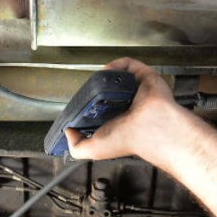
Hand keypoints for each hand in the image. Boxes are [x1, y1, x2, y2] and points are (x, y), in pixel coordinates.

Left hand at [65, 58, 189, 161]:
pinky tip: (107, 72)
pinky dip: (116, 65)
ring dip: (105, 76)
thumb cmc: (127, 140)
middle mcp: (127, 106)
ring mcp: (136, 90)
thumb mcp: (93, 150)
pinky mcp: (144, 77)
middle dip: (94, 88)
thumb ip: (76, 146)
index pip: (100, 110)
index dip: (88, 106)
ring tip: (96, 81)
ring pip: (117, 77)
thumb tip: (67, 131)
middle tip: (87, 91)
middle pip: (108, 91)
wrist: (148, 128)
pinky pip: (128, 65)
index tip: (78, 104)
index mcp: (118, 122)